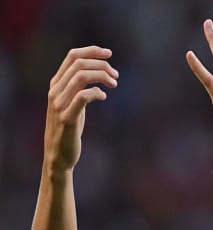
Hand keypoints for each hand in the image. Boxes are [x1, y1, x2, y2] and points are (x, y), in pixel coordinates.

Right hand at [44, 46, 117, 175]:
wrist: (59, 154)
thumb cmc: (70, 127)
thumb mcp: (74, 103)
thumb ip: (80, 88)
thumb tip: (101, 75)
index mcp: (56, 84)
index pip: (72, 56)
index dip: (92, 51)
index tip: (109, 54)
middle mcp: (55, 90)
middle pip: (79, 63)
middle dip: (101, 65)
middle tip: (116, 76)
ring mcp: (59, 103)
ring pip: (80, 76)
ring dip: (101, 76)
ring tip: (114, 84)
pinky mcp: (66, 118)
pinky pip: (82, 97)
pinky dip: (96, 93)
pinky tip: (103, 97)